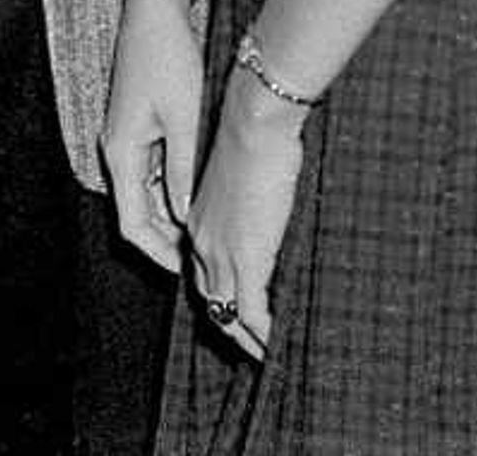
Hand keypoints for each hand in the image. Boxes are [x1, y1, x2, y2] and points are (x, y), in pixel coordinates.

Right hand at [101, 0, 205, 269]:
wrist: (155, 11)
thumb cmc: (167, 58)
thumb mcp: (183, 118)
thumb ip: (182, 170)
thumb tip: (185, 215)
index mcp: (121, 151)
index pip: (130, 222)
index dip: (156, 251)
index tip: (183, 270)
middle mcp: (118, 149)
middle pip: (135, 212)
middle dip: (163, 239)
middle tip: (199, 260)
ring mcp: (127, 138)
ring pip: (144, 193)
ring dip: (168, 216)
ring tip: (202, 236)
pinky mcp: (139, 126)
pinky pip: (151, 172)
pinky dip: (169, 191)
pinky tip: (196, 198)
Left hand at [182, 71, 306, 362]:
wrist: (254, 120)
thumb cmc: (256, 135)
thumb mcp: (246, 175)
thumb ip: (251, 200)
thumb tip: (268, 205)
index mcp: (199, 219)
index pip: (204, 270)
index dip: (220, 294)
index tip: (238, 311)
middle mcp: (202, 241)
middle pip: (211, 298)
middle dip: (230, 326)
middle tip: (251, 346)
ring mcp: (222, 252)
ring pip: (228, 312)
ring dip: (248, 338)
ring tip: (267, 355)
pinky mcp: (246, 257)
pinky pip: (252, 310)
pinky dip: (264, 334)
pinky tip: (277, 346)